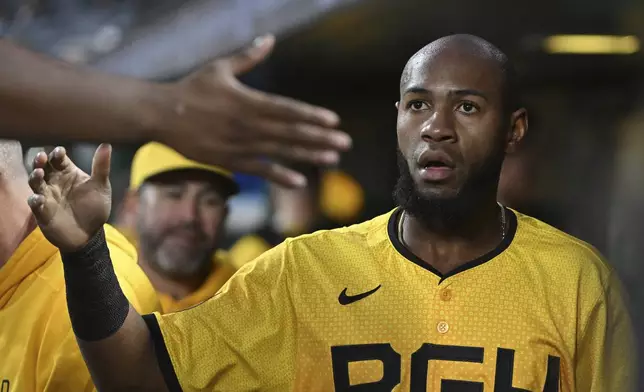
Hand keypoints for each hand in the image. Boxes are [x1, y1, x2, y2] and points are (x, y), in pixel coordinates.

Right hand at [27, 144, 111, 251]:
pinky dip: (35, 200)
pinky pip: (35, 204)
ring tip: (39, 173)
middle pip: (43, 167)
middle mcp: (54, 182)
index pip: (59, 159)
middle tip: (41, 157)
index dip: (57, 154)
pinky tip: (39, 198)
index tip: (60, 152)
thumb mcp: (101, 186)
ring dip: (35, 177)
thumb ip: (101, 167)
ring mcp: (47, 196)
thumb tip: (106, 145)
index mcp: (68, 172)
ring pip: (35, 182)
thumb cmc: (95, 207)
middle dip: (40, 161)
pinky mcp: (42, 212)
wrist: (90, 234)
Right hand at [152, 34, 351, 187]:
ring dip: (307, 155)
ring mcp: (238, 144)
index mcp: (247, 100)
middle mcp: (246, 124)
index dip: (310, 115)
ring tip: (332, 159)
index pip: (286, 109)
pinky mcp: (229, 160)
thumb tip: (269, 39)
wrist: (160, 114)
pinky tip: (300, 181)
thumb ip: (248, 57)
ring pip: (279, 151)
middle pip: (290, 132)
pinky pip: (259, 170)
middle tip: (345, 142)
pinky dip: (279, 176)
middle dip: (319, 137)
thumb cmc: (191, 88)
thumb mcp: (219, 68)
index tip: (333, 120)